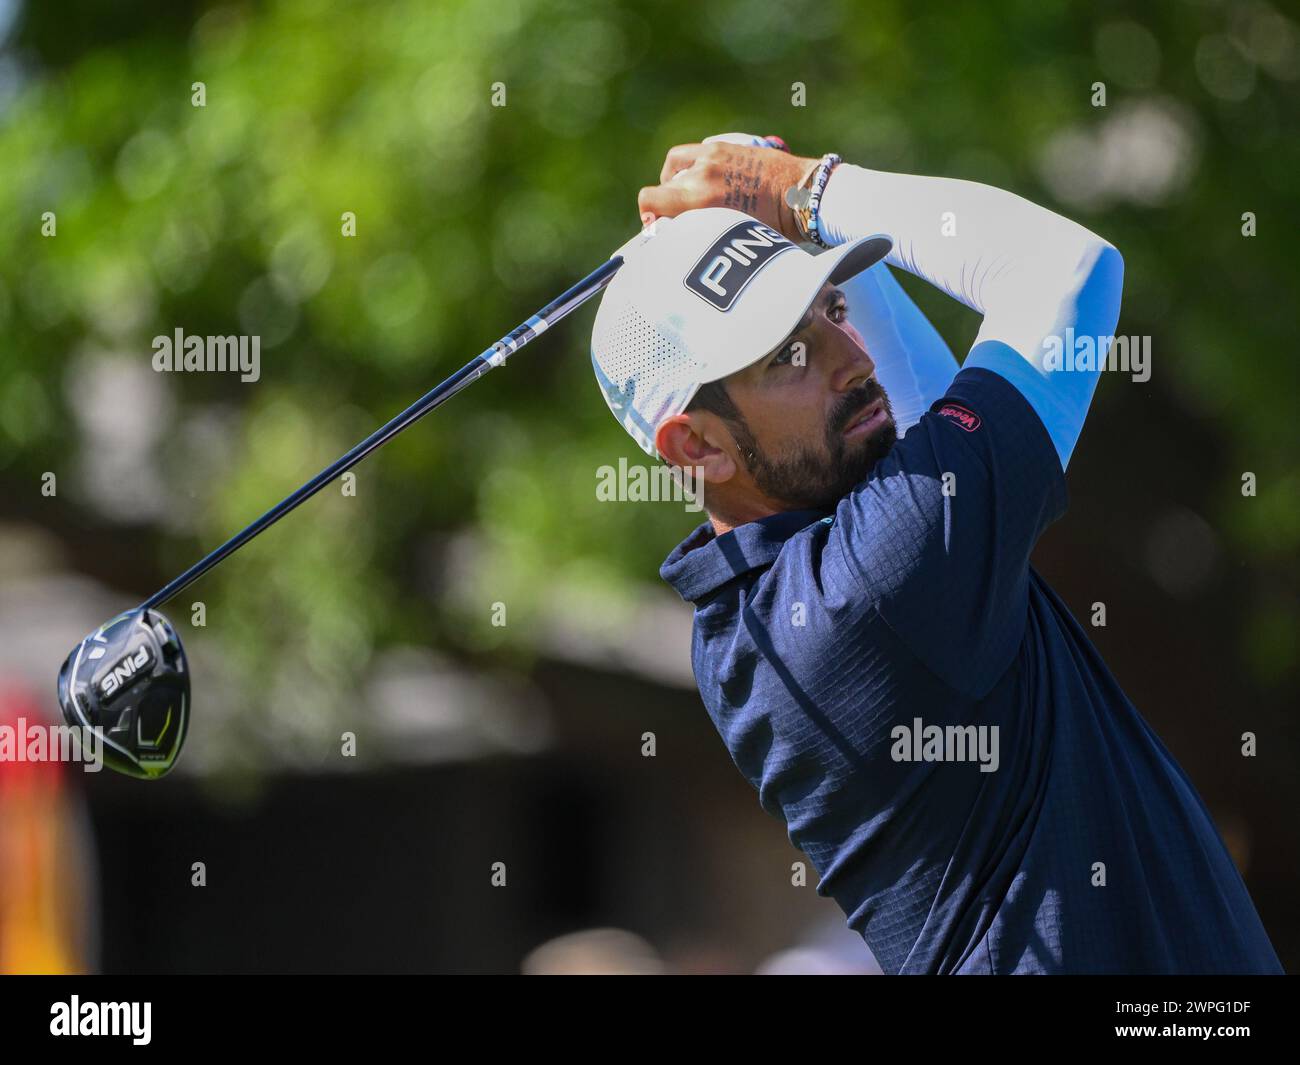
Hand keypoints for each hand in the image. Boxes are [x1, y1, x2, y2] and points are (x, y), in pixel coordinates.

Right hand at [637, 141, 817, 241]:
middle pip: (661, 190)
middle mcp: (701, 174)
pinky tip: (698, 179)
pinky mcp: (721, 148)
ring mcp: (711, 157)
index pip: (650, 200)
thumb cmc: (772, 224)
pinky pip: (689, 155)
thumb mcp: (729, 233)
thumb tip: (673, 236)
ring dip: (672, 183)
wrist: (802, 194)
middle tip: (676, 222)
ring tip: (686, 197)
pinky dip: (686, 167)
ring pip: (671, 169)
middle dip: (664, 207)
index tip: (658, 229)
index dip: (648, 218)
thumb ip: (696, 229)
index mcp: (701, 198)